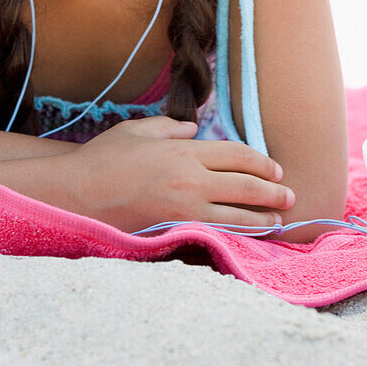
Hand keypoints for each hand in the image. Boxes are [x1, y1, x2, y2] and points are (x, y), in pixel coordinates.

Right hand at [62, 115, 295, 232]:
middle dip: (271, 192)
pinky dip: (235, 235)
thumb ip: (170, 128)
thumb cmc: (103, 158)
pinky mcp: (172, 230)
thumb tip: (193, 131)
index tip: (276, 169)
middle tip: (290, 197)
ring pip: (235, 215)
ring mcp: (182, 207)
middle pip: (243, 185)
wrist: (76, 192)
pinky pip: (213, 233)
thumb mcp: (137, 130)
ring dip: (261, 219)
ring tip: (278, 222)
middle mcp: (189, 178)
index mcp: (183, 150)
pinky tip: (247, 237)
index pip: (236, 154)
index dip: (261, 162)